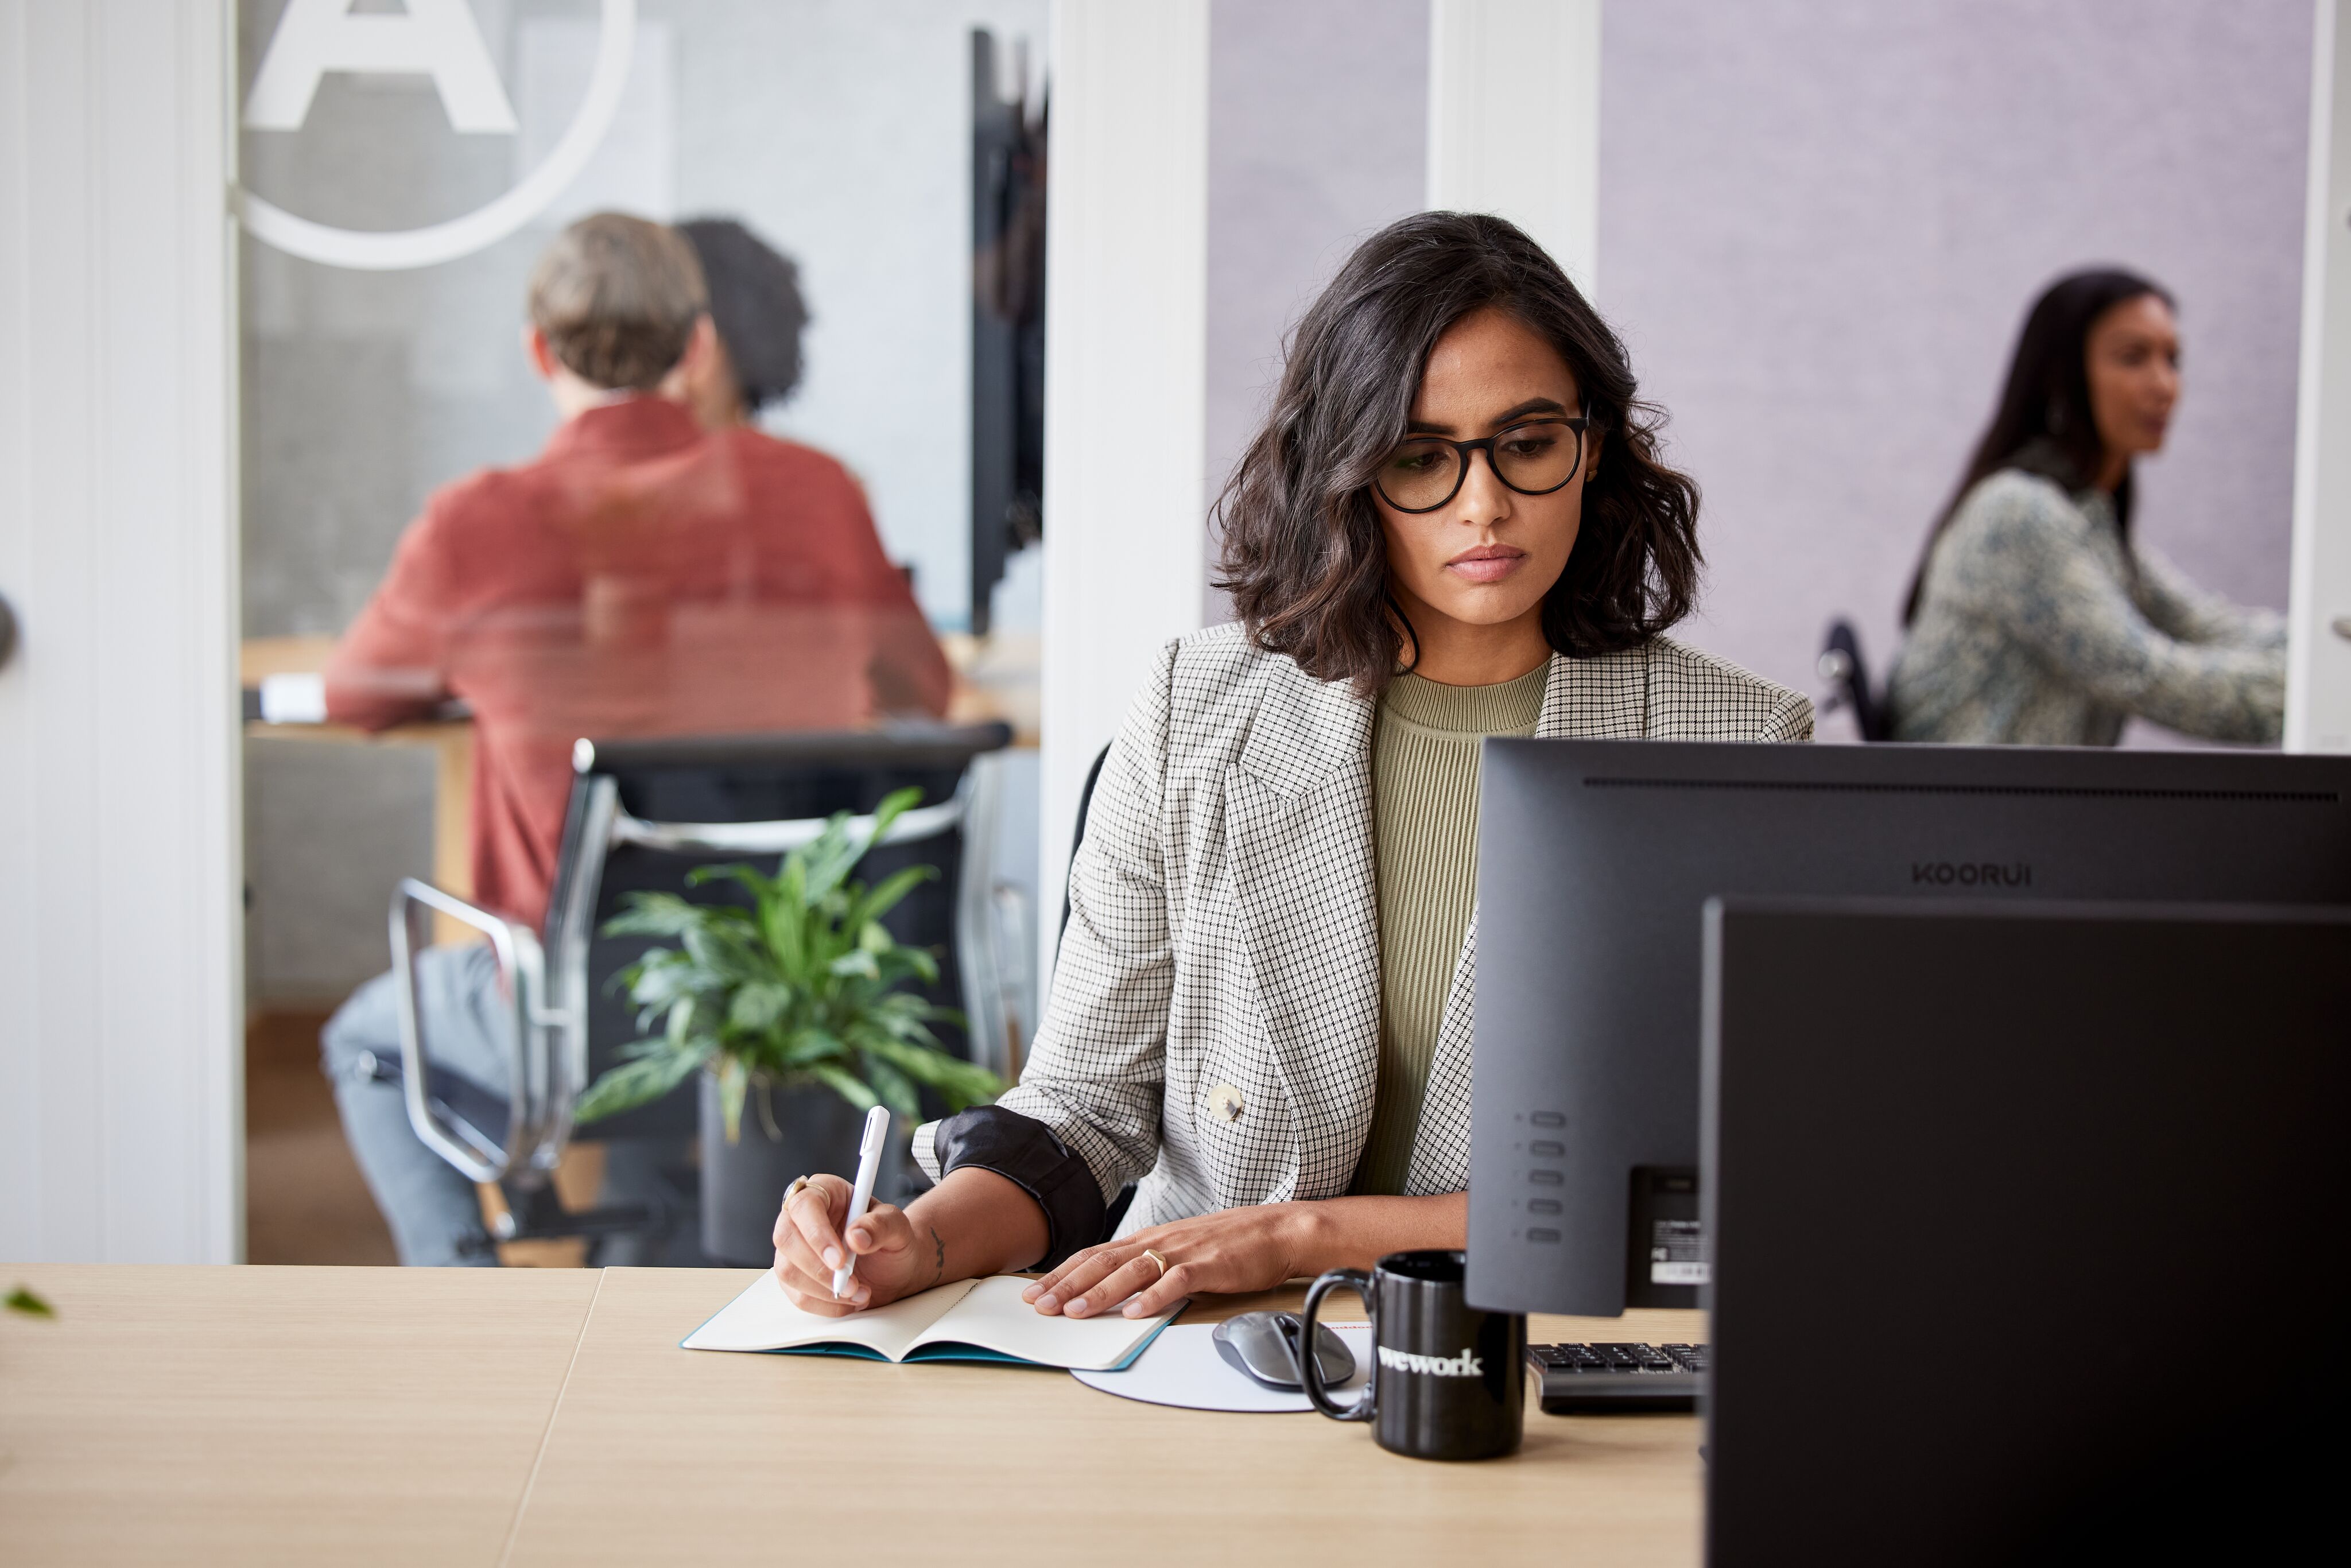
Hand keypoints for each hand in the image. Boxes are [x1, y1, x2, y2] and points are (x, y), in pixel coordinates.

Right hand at [771, 1174, 947, 1316]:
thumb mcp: (897, 1226)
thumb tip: (855, 1237)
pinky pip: (798, 1296)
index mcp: (825, 1192)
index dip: (817, 1233)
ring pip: (788, 1271)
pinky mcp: (795, 1277)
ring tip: (858, 1292)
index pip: (805, 1205)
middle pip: (786, 1238)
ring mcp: (793, 1249)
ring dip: (824, 1290)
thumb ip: (881, 1225)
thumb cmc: (891, 1239)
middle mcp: (802, 1218)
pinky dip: (825, 1305)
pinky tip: (849, 1301)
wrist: (894, 1269)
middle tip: (851, 1284)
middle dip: (818, 1269)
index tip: (840, 1260)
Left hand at [1021, 1202, 1318, 1320]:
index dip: (1064, 1272)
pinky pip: (1177, 1281)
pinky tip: (1134, 1312)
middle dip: (1068, 1284)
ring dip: (1100, 1292)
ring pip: (1133, 1271)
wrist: (1276, 1231)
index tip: (1036, 1290)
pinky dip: (1153, 1297)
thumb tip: (1117, 1291)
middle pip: (1105, 1261)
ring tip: (1074, 1311)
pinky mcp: (1209, 1266)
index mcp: (1151, 1238)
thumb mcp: (1181, 1249)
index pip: (1097, 1254)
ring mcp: (1184, 1252)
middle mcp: (1161, 1241)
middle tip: (1039, 1304)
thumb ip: (1151, 1266)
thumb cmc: (1230, 1243)